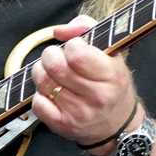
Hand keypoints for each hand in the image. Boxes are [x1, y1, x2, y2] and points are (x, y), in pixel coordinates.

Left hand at [30, 15, 138, 148]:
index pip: (77, 53)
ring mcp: (79, 114)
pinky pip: (37, 103)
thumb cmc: (112, 84)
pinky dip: (40, 94)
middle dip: (51, 55)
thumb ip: (86, 29)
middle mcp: (97, 97)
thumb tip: (59, 31)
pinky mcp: (62, 126)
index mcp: (112, 76)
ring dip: (42, 72)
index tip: (76, 49)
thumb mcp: (111, 52)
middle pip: (55, 66)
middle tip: (57, 57)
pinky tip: (52, 93)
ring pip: (43, 82)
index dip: (71, 45)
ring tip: (52, 73)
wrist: (118, 124)